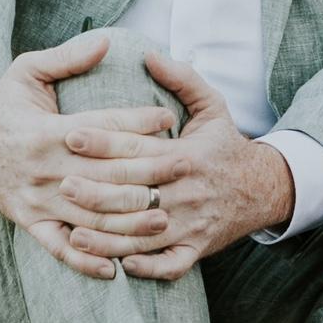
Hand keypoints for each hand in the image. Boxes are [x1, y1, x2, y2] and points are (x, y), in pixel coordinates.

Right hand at [0, 33, 177, 279]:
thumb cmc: (4, 104)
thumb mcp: (27, 71)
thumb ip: (67, 58)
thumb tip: (107, 41)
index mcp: (48, 131)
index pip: (101, 128)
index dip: (137, 122)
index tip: (169, 119)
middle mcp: (45, 168)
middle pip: (104, 174)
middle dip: (146, 172)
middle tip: (184, 168)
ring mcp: (37, 199)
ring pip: (89, 215)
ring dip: (127, 220)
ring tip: (164, 218)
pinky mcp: (29, 222)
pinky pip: (59, 247)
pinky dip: (85, 260)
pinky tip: (114, 269)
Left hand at [56, 55, 294, 280]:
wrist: (262, 189)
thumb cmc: (225, 145)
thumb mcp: (213, 105)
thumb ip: (182, 78)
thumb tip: (148, 55)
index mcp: (188, 155)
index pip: (139, 148)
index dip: (104, 142)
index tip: (71, 134)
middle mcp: (188, 191)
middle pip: (136, 193)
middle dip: (96, 191)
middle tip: (60, 184)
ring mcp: (192, 223)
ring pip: (145, 235)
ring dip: (109, 237)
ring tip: (74, 231)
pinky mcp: (196, 249)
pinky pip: (169, 265)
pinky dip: (145, 268)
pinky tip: (117, 266)